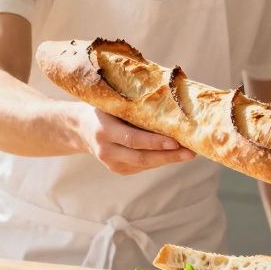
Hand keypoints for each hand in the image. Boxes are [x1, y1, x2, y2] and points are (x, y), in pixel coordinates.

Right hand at [74, 105, 194, 175]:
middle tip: (190, 152)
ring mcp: (112, 164)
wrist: (80, 128)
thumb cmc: (104, 108)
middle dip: (168, 156)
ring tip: (188, 152)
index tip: (176, 141)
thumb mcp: (113, 104)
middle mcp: (106, 150)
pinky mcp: (119, 170)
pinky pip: (143, 166)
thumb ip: (134, 106)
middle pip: (142, 158)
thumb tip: (170, 99)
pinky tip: (174, 153)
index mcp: (104, 130)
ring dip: (168, 159)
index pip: (133, 139)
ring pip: (145, 164)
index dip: (155, 142)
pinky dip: (159, 159)